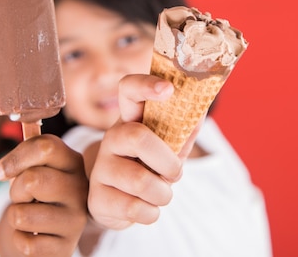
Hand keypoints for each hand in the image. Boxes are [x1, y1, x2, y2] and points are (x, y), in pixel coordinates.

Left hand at [0, 134, 87, 256]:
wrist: (51, 228)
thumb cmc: (38, 191)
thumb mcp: (35, 166)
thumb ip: (26, 155)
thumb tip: (2, 170)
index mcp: (73, 162)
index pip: (45, 146)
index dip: (16, 158)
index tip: (2, 172)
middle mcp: (80, 189)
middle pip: (31, 180)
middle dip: (15, 191)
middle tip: (23, 196)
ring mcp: (76, 219)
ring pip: (21, 215)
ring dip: (16, 216)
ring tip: (30, 214)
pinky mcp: (66, 247)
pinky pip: (25, 243)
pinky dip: (20, 239)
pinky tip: (34, 235)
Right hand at [87, 74, 184, 229]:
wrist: (120, 203)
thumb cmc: (149, 166)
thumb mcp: (168, 146)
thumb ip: (184, 129)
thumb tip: (200, 109)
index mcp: (130, 119)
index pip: (129, 89)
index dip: (146, 85)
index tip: (168, 89)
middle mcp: (111, 138)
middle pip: (137, 137)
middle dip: (167, 162)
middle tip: (174, 173)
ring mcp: (101, 168)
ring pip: (140, 181)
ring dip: (163, 194)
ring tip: (159, 193)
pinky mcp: (97, 198)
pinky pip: (134, 208)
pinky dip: (151, 213)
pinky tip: (144, 207)